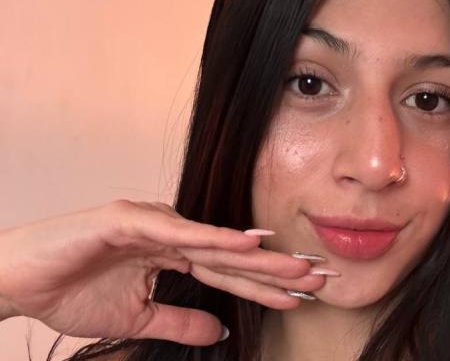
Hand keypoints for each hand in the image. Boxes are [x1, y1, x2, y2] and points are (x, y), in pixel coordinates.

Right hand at [0, 199, 324, 345]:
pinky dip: (213, 238)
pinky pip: (179, 232)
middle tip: (317, 277)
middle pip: (231, 256)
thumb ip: (180, 319)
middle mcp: (170, 235)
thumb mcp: (137, 318)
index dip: (263, 285)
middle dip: (274, 269)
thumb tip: (219, 331)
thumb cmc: (71, 292)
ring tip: (295, 264)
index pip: (228, 273)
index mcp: (173, 256)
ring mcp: (153, 224)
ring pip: (213, 242)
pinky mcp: (130, 220)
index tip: (300, 295)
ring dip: (255, 255)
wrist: (20, 281)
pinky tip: (246, 244)